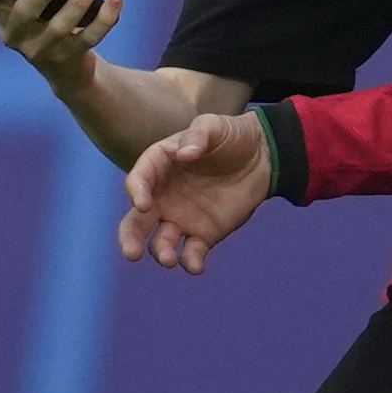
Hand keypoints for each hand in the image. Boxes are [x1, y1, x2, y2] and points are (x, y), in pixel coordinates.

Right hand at [121, 112, 272, 273]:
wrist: (262, 157)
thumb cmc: (231, 136)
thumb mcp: (214, 125)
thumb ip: (198, 135)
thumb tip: (184, 154)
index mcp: (159, 166)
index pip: (138, 181)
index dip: (136, 192)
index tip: (142, 203)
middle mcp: (163, 196)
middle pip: (136, 221)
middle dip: (129, 238)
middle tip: (131, 252)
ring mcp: (181, 217)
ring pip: (160, 241)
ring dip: (160, 252)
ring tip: (169, 259)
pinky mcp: (203, 234)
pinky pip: (191, 252)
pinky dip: (190, 261)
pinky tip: (195, 267)